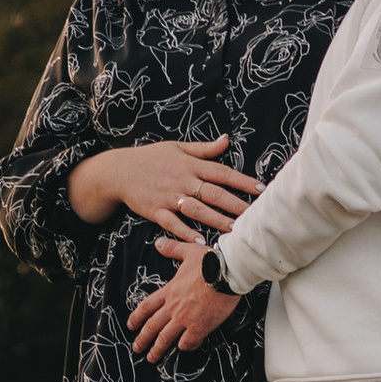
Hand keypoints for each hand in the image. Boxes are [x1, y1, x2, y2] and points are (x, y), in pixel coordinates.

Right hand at [73, 135, 263, 235]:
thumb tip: (227, 140)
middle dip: (235, 204)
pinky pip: (173, 223)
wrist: (119, 170)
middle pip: (213, 193)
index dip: (242, 181)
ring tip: (234, 230)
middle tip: (254, 215)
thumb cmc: (151, 158)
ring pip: (196, 209)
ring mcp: (169, 196)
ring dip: (216, 220)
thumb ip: (204, 148)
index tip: (261, 190)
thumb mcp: (177, 147)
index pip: (222, 172)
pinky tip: (201, 241)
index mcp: (190, 164)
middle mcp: (182, 180)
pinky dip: (186, 232)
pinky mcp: (155, 211)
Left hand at [128, 235, 240, 361]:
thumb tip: (158, 243)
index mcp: (169, 291)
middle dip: (142, 340)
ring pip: (166, 338)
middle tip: (137, 349)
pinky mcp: (200, 327)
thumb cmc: (211, 261)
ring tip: (152, 358)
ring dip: (157, 350)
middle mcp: (173, 307)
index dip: (136, 318)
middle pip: (152, 327)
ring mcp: (185, 318)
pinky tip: (184, 347)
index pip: (146, 307)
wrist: (228, 272)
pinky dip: (185, 346)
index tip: (131, 326)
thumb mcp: (188, 251)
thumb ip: (172, 249)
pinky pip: (188, 342)